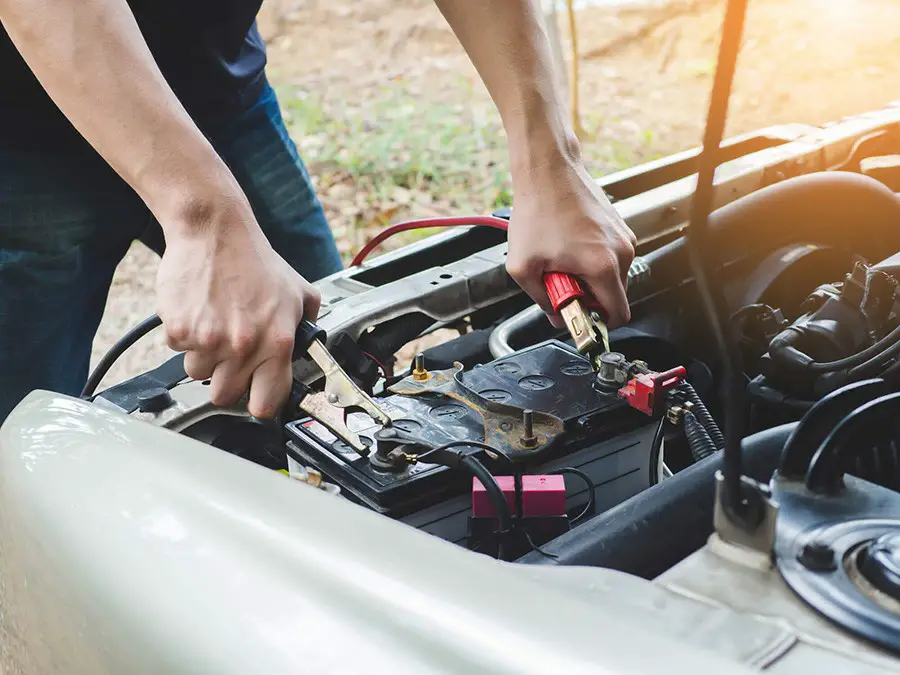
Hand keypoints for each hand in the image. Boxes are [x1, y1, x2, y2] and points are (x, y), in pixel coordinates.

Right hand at [155, 199, 318, 418]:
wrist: (215, 232)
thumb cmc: (255, 261)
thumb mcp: (298, 292)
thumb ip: (308, 325)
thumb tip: (313, 350)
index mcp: (277, 343)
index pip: (266, 403)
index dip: (259, 402)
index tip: (255, 395)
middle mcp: (243, 346)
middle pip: (224, 396)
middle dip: (226, 379)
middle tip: (230, 354)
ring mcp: (209, 340)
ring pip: (198, 374)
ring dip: (205, 356)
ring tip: (215, 325)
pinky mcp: (179, 329)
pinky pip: (178, 350)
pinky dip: (185, 336)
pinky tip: (199, 312)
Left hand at [505, 159, 636, 328]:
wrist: (547, 170)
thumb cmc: (537, 210)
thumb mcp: (523, 267)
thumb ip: (541, 300)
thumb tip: (554, 315)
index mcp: (603, 266)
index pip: (617, 316)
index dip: (596, 324)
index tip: (578, 317)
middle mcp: (621, 252)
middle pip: (615, 297)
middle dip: (588, 298)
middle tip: (561, 282)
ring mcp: (623, 237)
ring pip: (612, 276)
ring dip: (589, 277)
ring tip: (562, 260)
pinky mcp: (619, 226)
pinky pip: (610, 256)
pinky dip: (592, 259)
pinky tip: (569, 246)